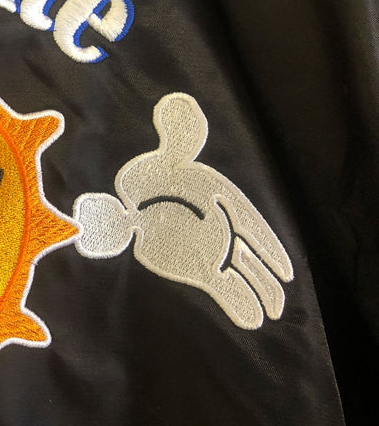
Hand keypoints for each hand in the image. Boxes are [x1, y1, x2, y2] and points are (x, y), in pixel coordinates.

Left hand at [72, 93, 293, 328]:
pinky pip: (222, 286)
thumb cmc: (159, 174)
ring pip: (241, 273)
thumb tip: (177, 105)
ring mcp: (213, 248)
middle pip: (249, 255)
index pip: (249, 224)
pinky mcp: (199, 266)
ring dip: (256, 293)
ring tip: (273, 314)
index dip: (267, 247)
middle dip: (266, 278)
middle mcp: (224, 227)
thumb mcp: (168, 155)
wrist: (140, 196)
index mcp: (223, 199)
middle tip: (283, 300)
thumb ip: (178, 136)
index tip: (286, 269)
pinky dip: (236, 302)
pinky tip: (252, 320)